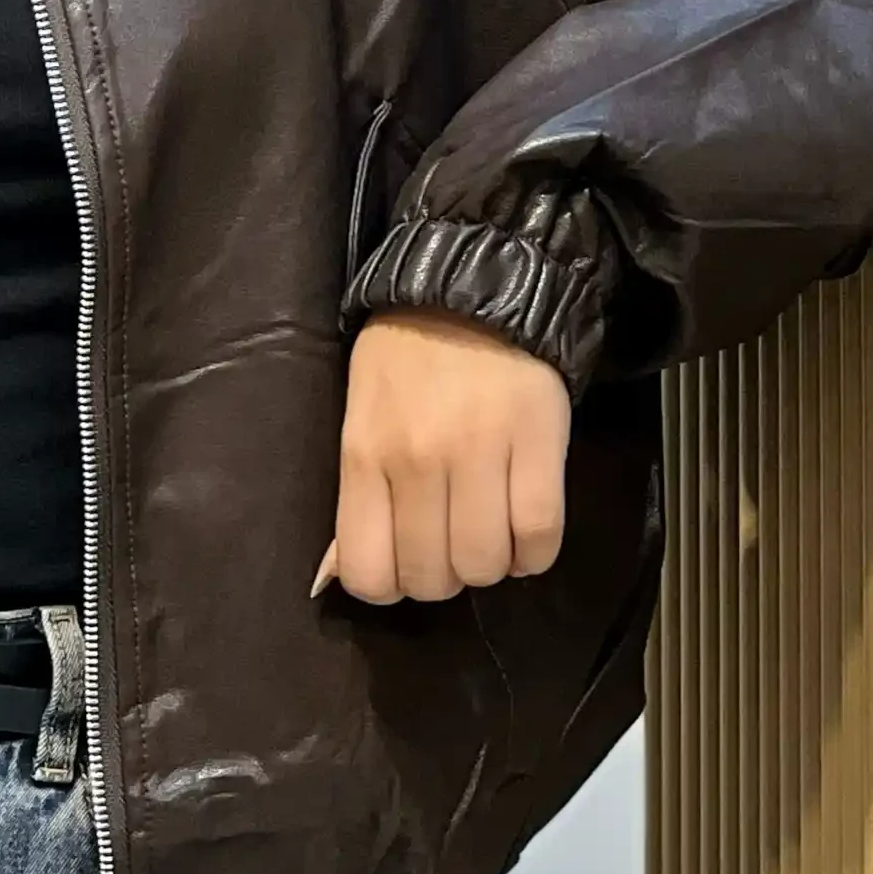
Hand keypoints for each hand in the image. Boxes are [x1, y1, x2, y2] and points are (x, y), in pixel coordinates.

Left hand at [313, 308, 569, 605]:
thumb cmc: (406, 354)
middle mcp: (417, 462)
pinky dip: (533, 554)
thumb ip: (355, 496)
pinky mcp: (539, 447)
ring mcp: (480, 455)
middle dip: (442, 577)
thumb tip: (333, 575)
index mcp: (365, 455)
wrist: (472, 287)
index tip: (405, 565)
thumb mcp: (359, 416)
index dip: (389, 586)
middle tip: (451, 544)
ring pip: (484, 566)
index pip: (367, 572)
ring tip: (489, 533)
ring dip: (489, 566)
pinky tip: (524, 535)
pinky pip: (539, 537)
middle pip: (431, 577)